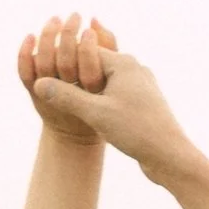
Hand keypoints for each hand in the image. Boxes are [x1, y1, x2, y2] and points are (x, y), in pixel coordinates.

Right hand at [15, 13, 197, 180]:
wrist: (171, 156)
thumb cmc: (136, 131)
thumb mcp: (95, 113)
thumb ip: (66, 96)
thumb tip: (37, 84)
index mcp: (124, 63)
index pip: (85, 52)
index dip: (64, 62)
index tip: (45, 72)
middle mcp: (134, 69)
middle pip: (94, 66)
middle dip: (75, 77)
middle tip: (52, 88)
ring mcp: (141, 86)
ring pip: (105, 83)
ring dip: (88, 92)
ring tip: (69, 104)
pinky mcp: (144, 103)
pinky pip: (115, 97)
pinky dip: (101, 103)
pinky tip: (92, 116)